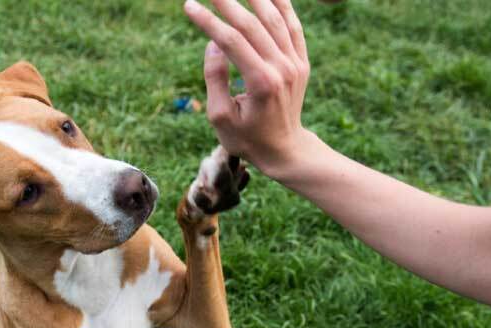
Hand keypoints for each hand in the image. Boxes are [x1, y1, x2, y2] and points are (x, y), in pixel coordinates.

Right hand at [183, 0, 312, 178]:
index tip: (188, 5)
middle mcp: (282, 69)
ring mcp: (295, 64)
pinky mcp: (302, 62)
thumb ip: (215, 78)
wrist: (285, 149)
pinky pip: (293, 26)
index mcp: (260, 83)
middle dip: (227, 1)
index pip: (231, 40)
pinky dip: (282, 5)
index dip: (208, 21)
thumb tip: (213, 42)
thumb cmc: (247, 138)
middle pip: (252, 24)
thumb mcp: (221, 117)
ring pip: (275, 19)